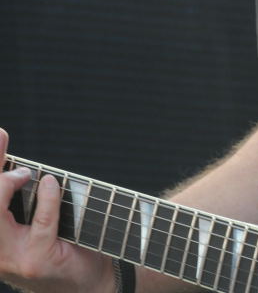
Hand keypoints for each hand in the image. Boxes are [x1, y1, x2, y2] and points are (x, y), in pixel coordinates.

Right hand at [0, 129, 113, 292]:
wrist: (91, 282)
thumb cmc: (64, 244)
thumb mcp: (35, 217)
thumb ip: (21, 192)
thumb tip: (10, 151)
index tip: (1, 136)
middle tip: (17, 168)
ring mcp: (13, 259)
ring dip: (6, 187)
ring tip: (25, 174)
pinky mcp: (37, 260)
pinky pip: (40, 222)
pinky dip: (47, 198)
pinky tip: (50, 183)